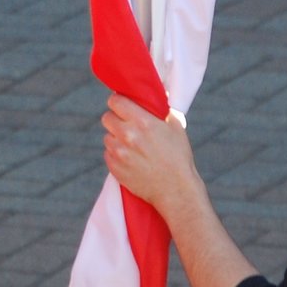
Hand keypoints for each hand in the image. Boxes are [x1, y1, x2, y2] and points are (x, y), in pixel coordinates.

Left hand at [101, 93, 198, 216]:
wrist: (176, 190)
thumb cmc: (179, 157)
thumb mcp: (175, 127)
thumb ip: (161, 110)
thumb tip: (155, 96)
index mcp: (142, 122)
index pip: (115, 101)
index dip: (118, 102)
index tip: (121, 105)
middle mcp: (127, 135)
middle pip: (106, 118)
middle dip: (115, 119)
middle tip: (125, 125)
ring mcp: (118, 152)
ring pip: (107, 137)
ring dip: (115, 138)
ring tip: (131, 146)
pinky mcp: (114, 167)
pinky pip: (107, 154)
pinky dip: (115, 154)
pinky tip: (130, 158)